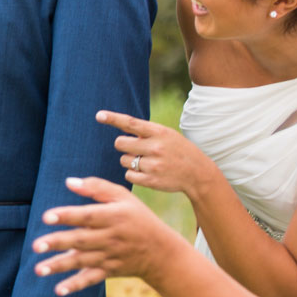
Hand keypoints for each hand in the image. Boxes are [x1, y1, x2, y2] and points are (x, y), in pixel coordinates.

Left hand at [34, 175, 177, 293]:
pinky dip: (75, 285)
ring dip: (59, 266)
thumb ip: (96, 187)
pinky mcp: (108, 271)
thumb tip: (69, 182)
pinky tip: (59, 290)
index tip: (46, 216)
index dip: (67, 215)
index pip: (86, 216)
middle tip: (35, 245)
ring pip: (81, 261)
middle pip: (80, 240)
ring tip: (38, 270)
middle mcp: (109, 237)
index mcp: (112, 216)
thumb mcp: (122, 197)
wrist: (160, 251)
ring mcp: (108, 256)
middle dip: (57, 243)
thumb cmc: (137, 217)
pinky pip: (90, 279)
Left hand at [97, 109, 219, 197]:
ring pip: (123, 160)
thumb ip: (146, 131)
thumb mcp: (167, 135)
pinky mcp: (150, 181)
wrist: (197, 173)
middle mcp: (155, 148)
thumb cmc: (178, 150)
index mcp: (159, 132)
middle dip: (124, 146)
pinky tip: (146, 172)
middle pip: (120, 144)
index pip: (131, 123)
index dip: (113, 118)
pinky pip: (128, 175)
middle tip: (135, 148)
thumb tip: (121, 127)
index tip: (99, 115)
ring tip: (146, 161)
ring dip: (129, 161)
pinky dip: (133, 174)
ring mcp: (153, 165)